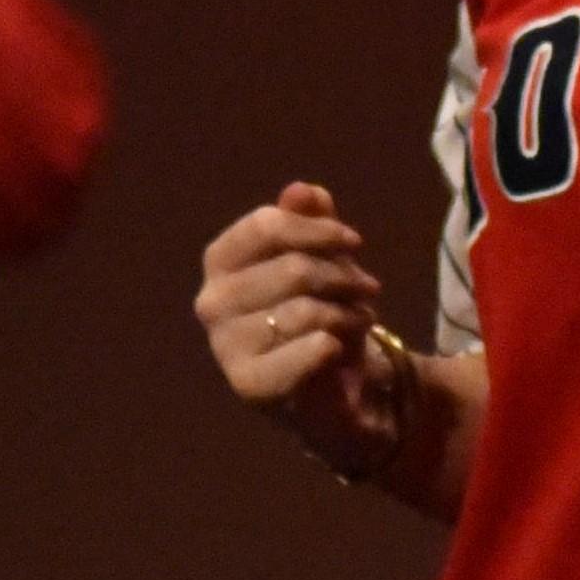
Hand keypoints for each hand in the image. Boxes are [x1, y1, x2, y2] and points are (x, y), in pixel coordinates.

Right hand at [198, 183, 409, 475]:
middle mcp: (212, 301)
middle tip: (368, 289)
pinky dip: (338, 345)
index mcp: (220, 261)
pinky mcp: (249, 384)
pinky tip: (342, 348)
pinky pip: (310, 349)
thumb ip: (308, 221)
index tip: (355, 242)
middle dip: (343, 276)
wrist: (327, 387)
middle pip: (293, 268)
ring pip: (306, 310)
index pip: (266, 225)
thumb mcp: (320, 257)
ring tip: (360, 319)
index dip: (319, 229)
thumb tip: (302, 191)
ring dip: (348, 313)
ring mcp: (225, 346)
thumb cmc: (317, 310)